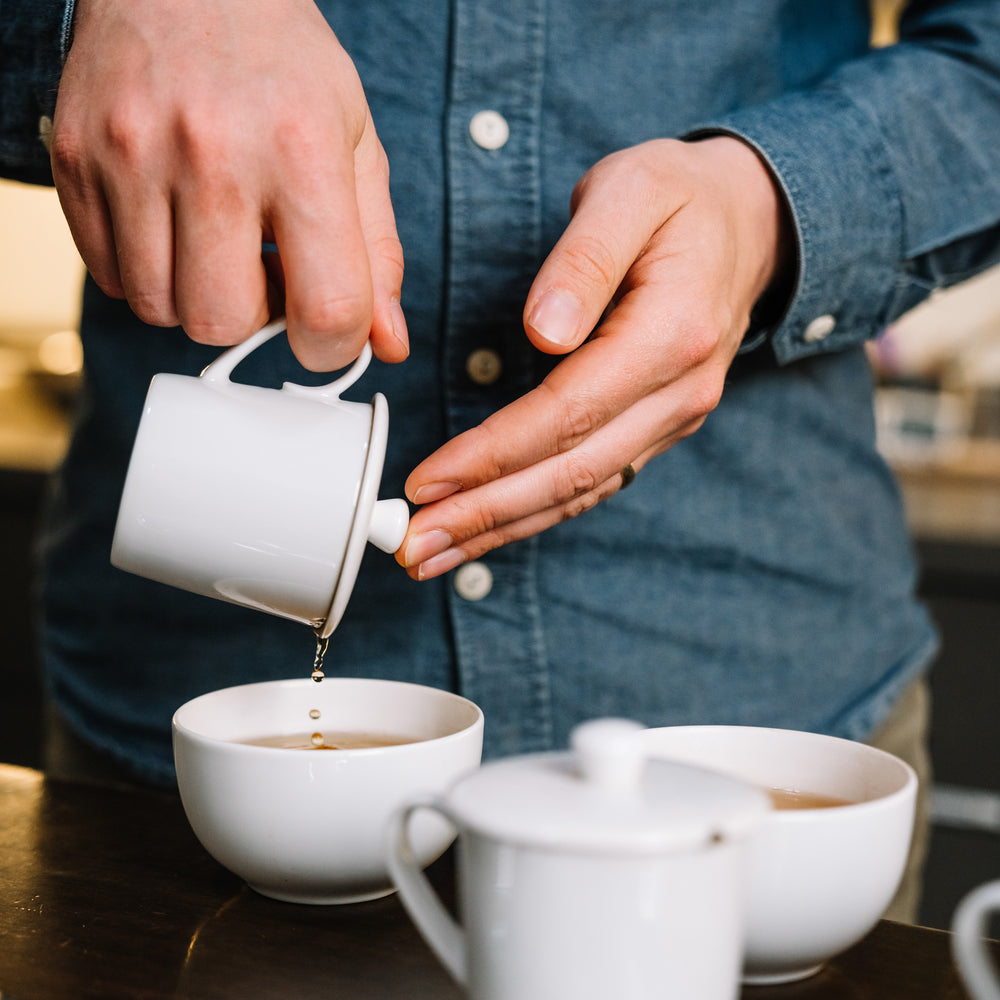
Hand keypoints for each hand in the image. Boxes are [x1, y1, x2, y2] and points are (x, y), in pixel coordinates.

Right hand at [50, 0, 406, 369]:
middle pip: (221, 322)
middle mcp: (211, 154)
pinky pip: (109, 277)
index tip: (325, 331)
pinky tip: (170, 225)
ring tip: (215, 241)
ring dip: (194, 298)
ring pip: (158, 308)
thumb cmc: (282, 66)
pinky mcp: (75, 159)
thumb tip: (388, 344)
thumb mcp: (357, 146)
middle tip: (261, 273)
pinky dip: (145, 272)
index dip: (332, 347)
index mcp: (301, 153)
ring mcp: (131, 155)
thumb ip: (378, 255)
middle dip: (250, 320)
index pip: (326, 309)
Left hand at [397, 136, 790, 578]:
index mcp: (670, 335)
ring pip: (581, 492)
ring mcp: (672, 418)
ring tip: (433, 554)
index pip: (567, 414)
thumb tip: (543, 332)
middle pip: (571, 473)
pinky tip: (490, 529)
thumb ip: (586, 259)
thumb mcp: (632, 190)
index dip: (492, 454)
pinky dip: (536, 512)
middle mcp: (679, 393)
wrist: (745, 223)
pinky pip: (594, 482)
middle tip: (413, 547)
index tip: (427, 480)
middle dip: (485, 514)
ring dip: (504, 529)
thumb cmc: (677, 196)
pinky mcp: (656, 428)